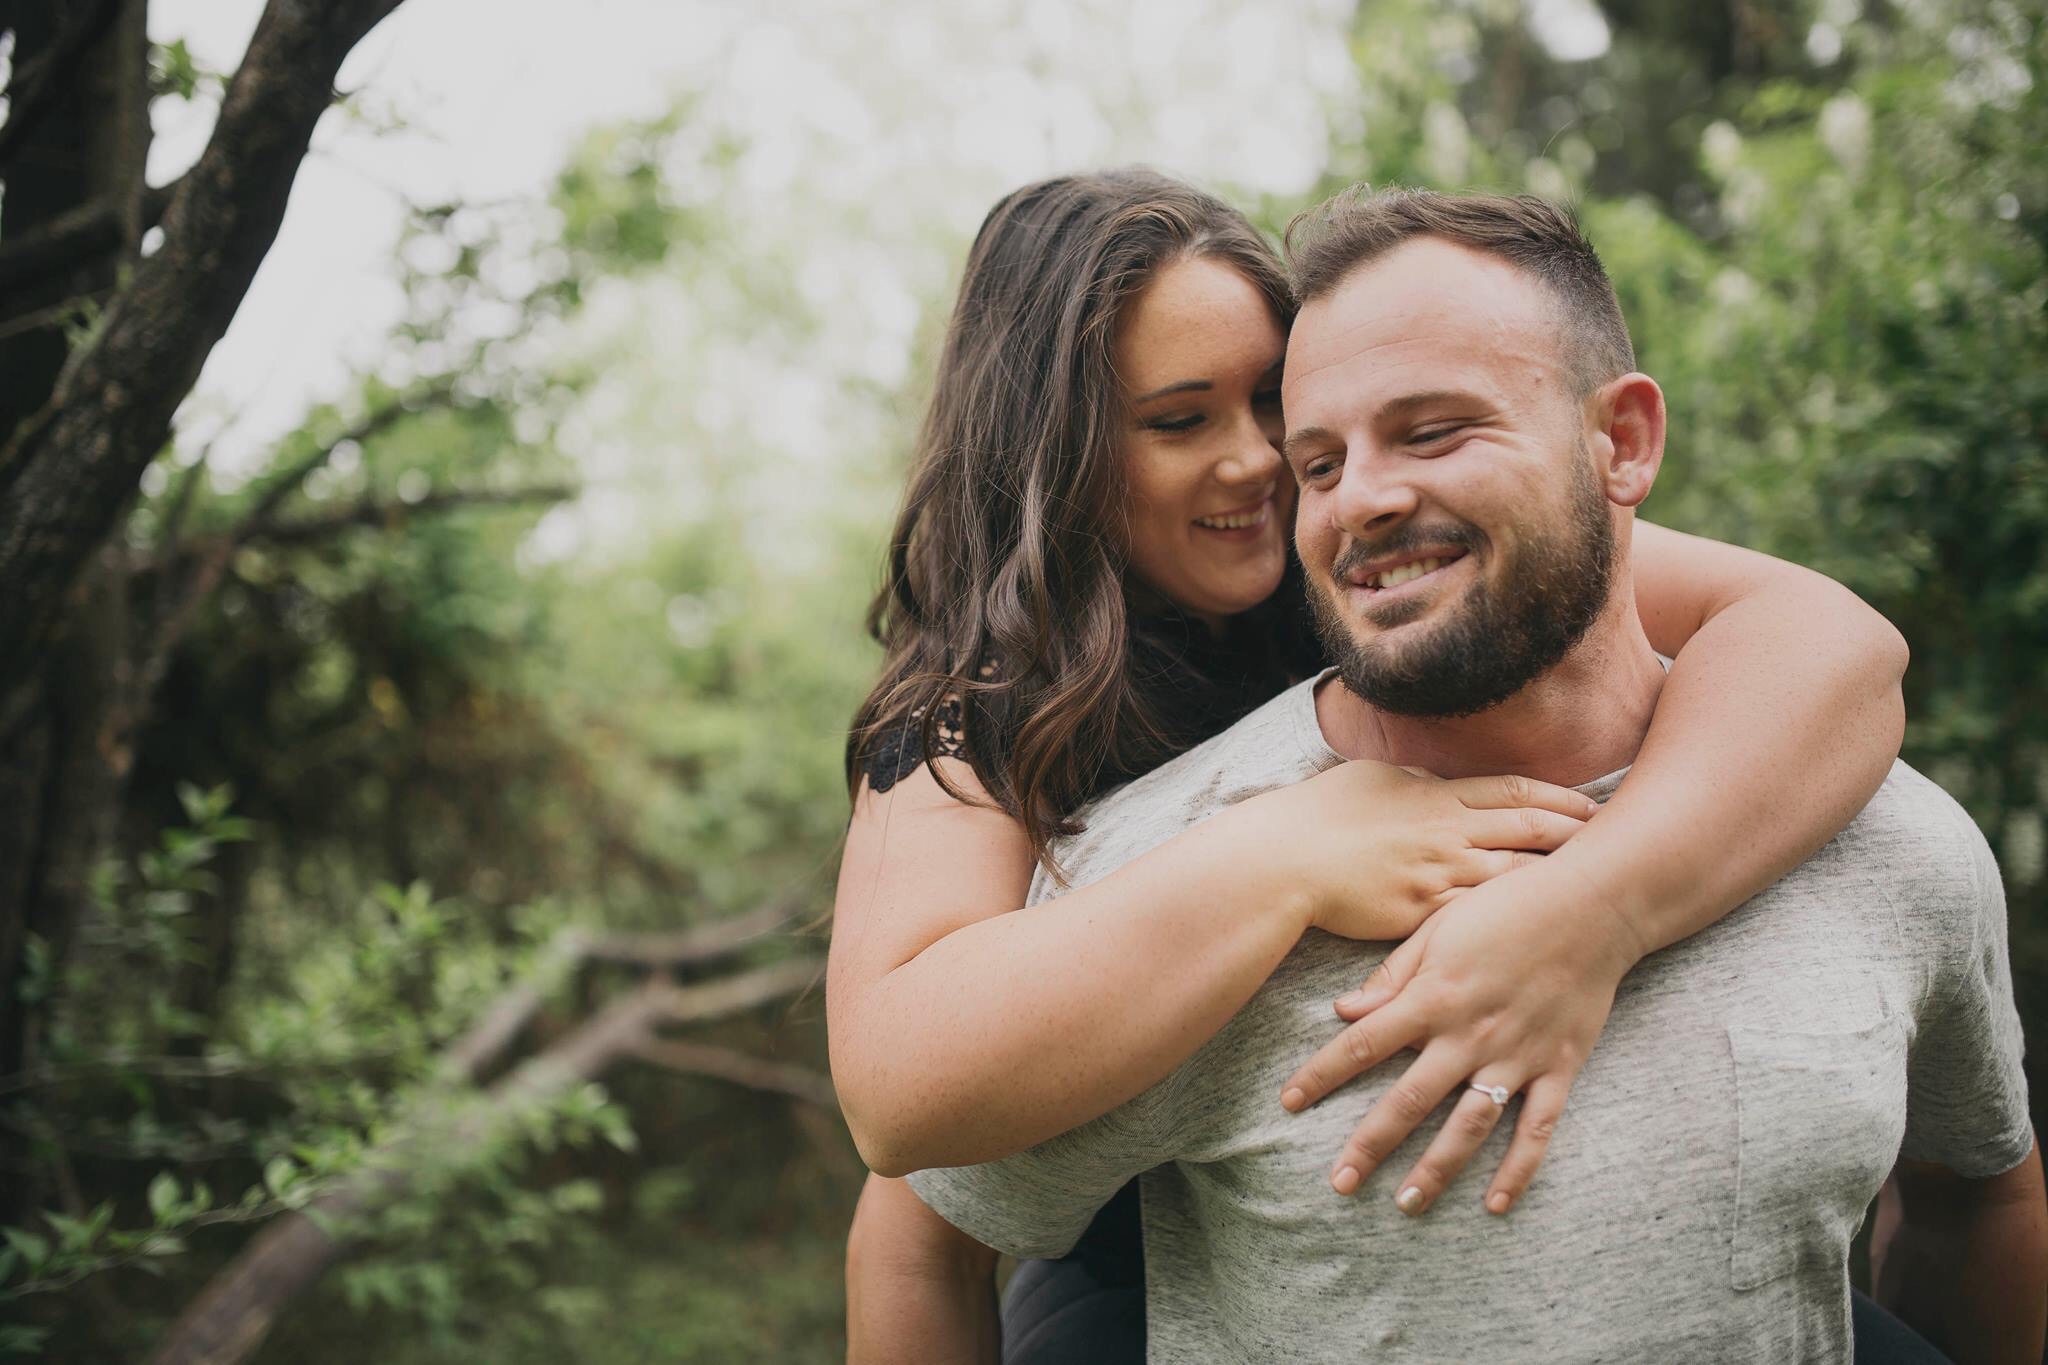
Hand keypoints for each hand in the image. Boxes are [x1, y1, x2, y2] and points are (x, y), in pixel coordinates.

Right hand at [1256, 763, 1597, 941]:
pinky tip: (1542, 928)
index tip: (1592, 804)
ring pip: (1518, 877)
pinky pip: (1483, 917)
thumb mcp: (1371, 781)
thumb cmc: (1318, 817)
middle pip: (1531, 831)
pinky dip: (1518, 921)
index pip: (1516, 791)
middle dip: (1578, 835)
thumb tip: (1437, 784)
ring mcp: (1440, 875)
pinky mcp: (1425, 915)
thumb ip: (1415, 785)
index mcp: (1437, 795)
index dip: (1560, 797)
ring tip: (1597, 889)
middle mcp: (1449, 832)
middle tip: (1618, 842)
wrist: (1285, 861)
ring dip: (1560, 880)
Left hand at [1277, 856, 1642, 1214]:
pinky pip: (1537, 1129)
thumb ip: (1392, 975)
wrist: (1592, 904)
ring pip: (1469, 1126)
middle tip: (1340, 1184)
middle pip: (1409, 1100)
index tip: (1289, 1103)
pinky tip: (1495, 1204)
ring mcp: (1516, 1056)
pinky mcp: (1558, 1067)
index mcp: (1433, 997)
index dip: (1322, 1074)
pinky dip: (1518, 1170)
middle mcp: (1470, 1035)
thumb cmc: (1507, 907)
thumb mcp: (1439, 926)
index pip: (1363, 1043)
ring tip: (1407, 1203)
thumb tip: (1342, 1010)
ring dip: (1436, 1168)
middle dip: (1370, 1145)